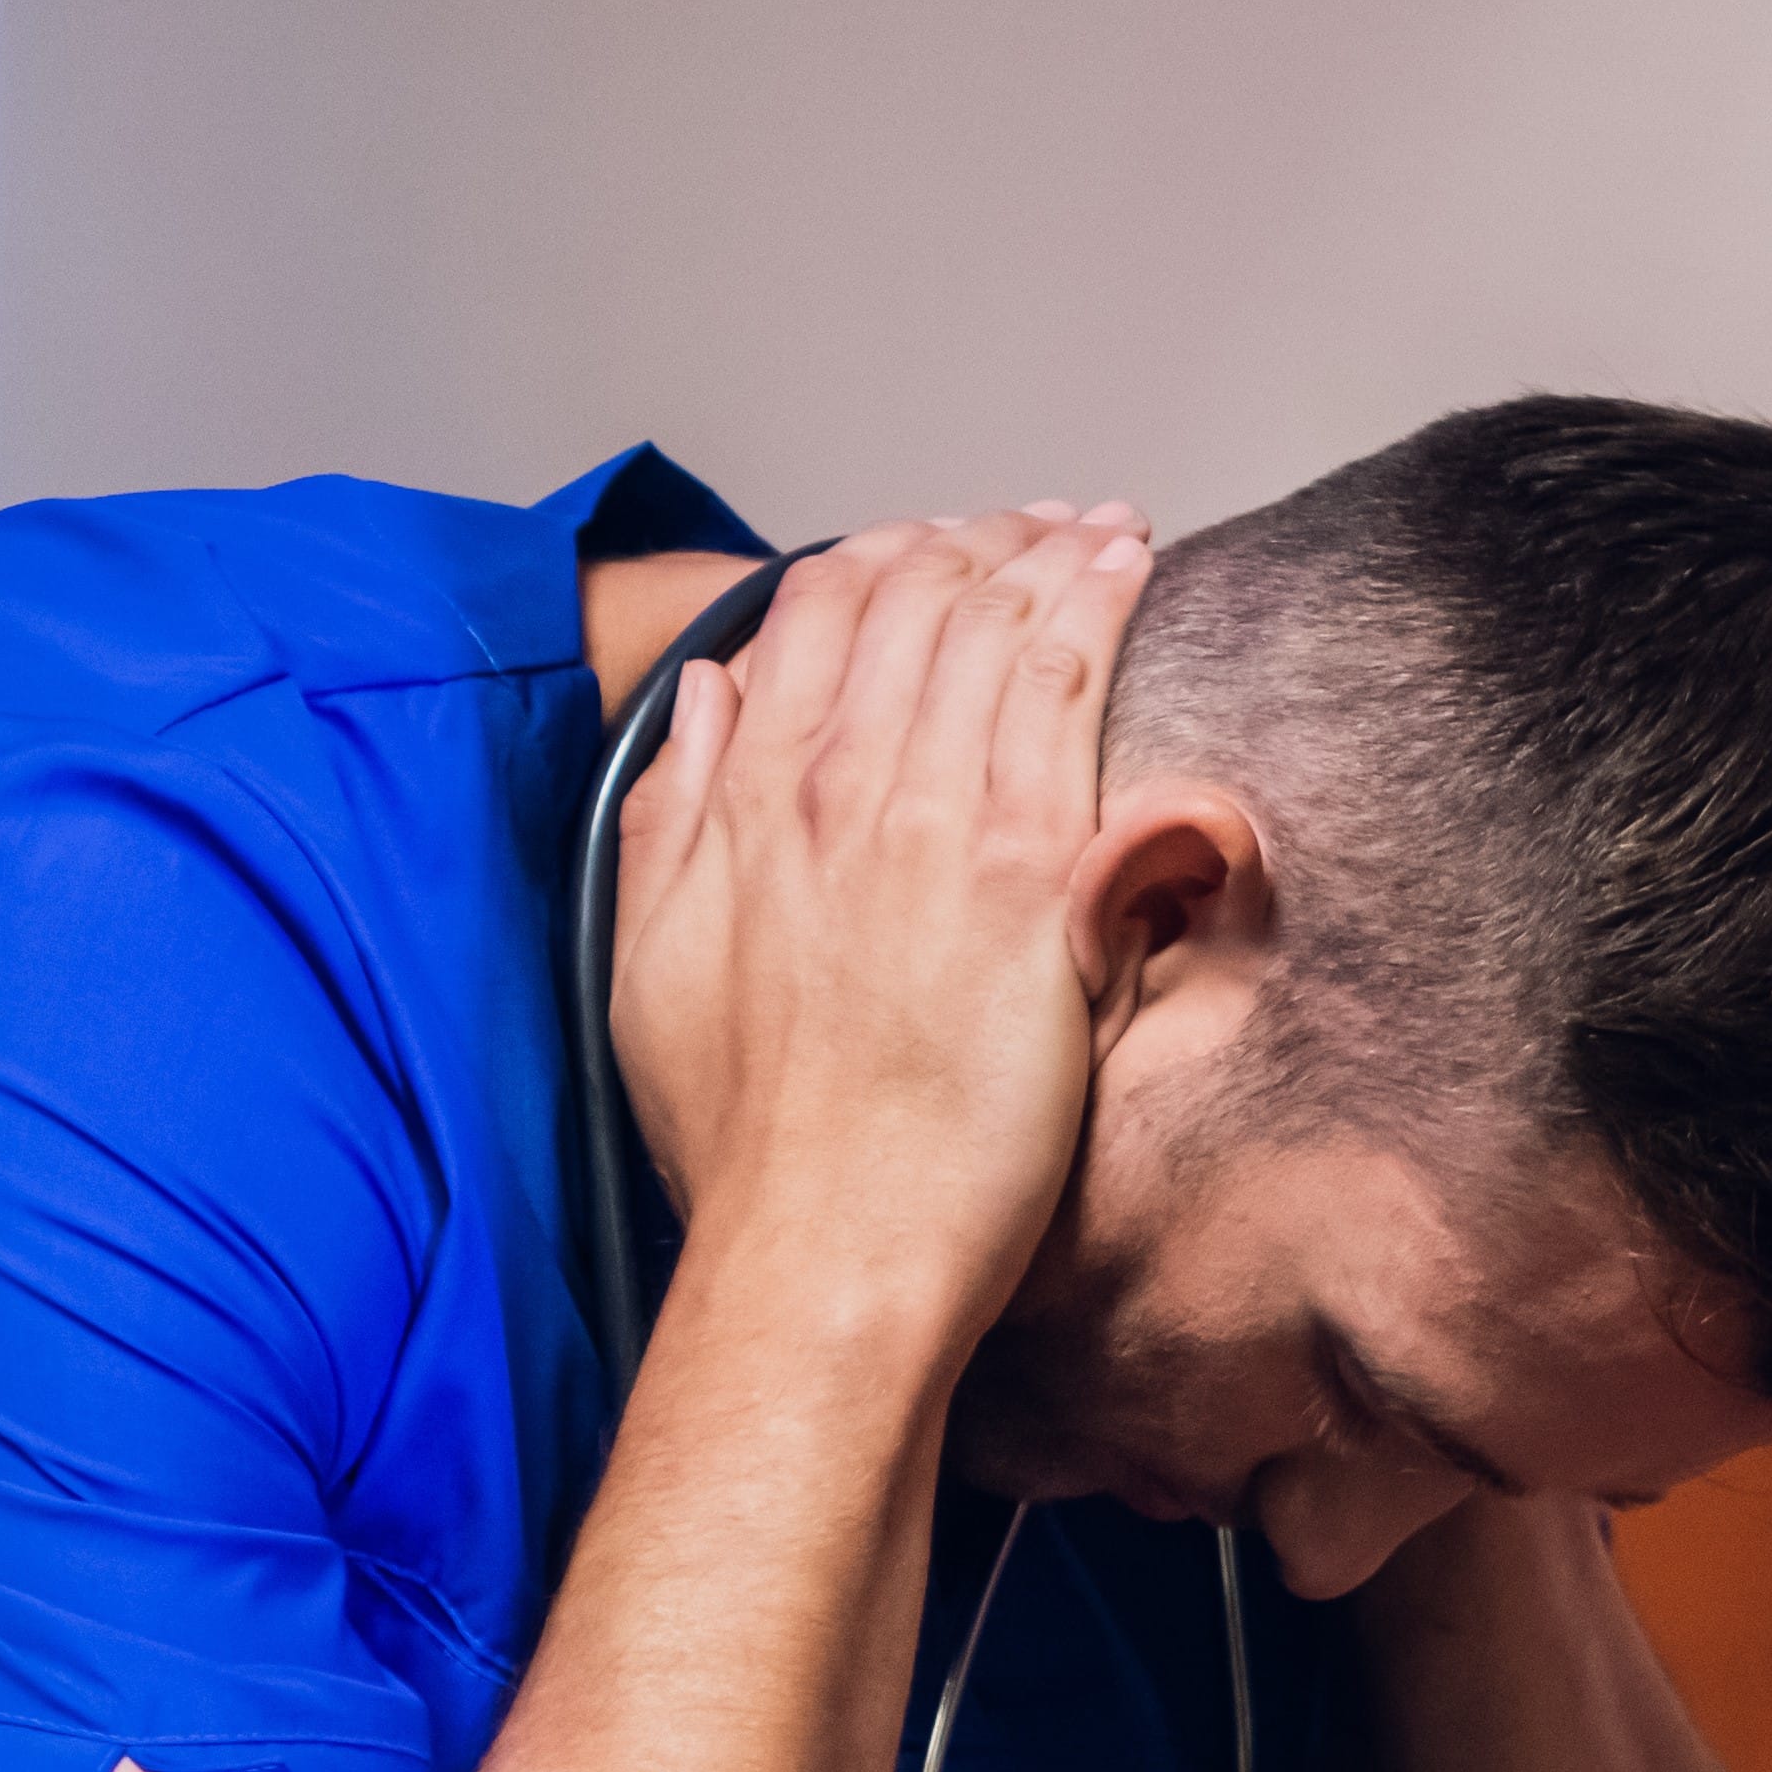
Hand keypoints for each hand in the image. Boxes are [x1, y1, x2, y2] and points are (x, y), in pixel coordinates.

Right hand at [603, 504, 1146, 1356]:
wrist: (823, 1246)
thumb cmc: (748, 1144)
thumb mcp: (646, 963)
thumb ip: (669, 817)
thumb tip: (705, 706)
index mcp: (742, 804)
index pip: (809, 621)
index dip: (876, 563)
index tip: (928, 550)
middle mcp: (830, 788)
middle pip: (908, 605)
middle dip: (976, 543)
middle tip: (1033, 525)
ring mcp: (929, 819)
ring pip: (990, 626)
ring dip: (1047, 554)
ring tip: (1098, 525)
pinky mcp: (1025, 867)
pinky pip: (1064, 685)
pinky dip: (1095, 604)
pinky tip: (1125, 564)